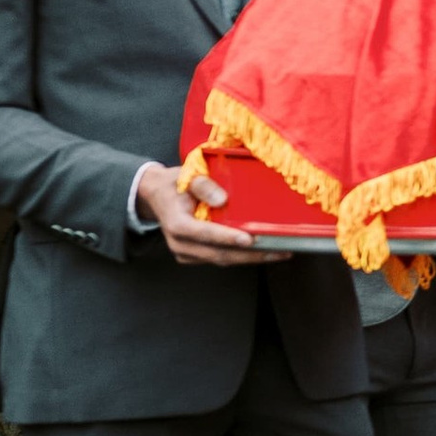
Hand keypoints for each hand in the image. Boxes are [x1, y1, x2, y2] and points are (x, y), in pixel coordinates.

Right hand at [134, 164, 290, 266]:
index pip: (204, 234)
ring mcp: (185, 253)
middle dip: (250, 255)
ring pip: (221, 260)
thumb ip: (203, 186)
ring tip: (278, 253)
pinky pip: (219, 259)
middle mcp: (179, 243)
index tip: (250, 240)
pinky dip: (241, 257)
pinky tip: (262, 252)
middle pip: (218, 254)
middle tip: (279, 252)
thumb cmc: (174, 184)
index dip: (227, 238)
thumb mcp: (186, 176)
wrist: (156, 195)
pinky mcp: (193, 256)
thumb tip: (222, 200)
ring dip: (250, 259)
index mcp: (176, 223)